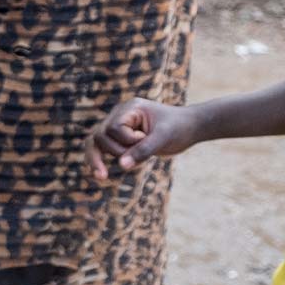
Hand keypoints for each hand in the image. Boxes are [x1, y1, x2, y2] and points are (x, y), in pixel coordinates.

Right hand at [86, 98, 202, 179]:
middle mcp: (119, 115)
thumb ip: (143, 151)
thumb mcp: (164, 138)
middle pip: (99, 135)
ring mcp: (117, 126)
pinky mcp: (119, 138)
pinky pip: (101, 148)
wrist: (189, 127)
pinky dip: (98, 160)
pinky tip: (100, 175)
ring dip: (99, 159)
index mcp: (130, 108)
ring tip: (102, 176)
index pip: (114, 128)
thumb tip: (121, 165)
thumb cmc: (179, 128)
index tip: (146, 140)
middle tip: (137, 158)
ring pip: (94, 142)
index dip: (127, 141)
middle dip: (115, 151)